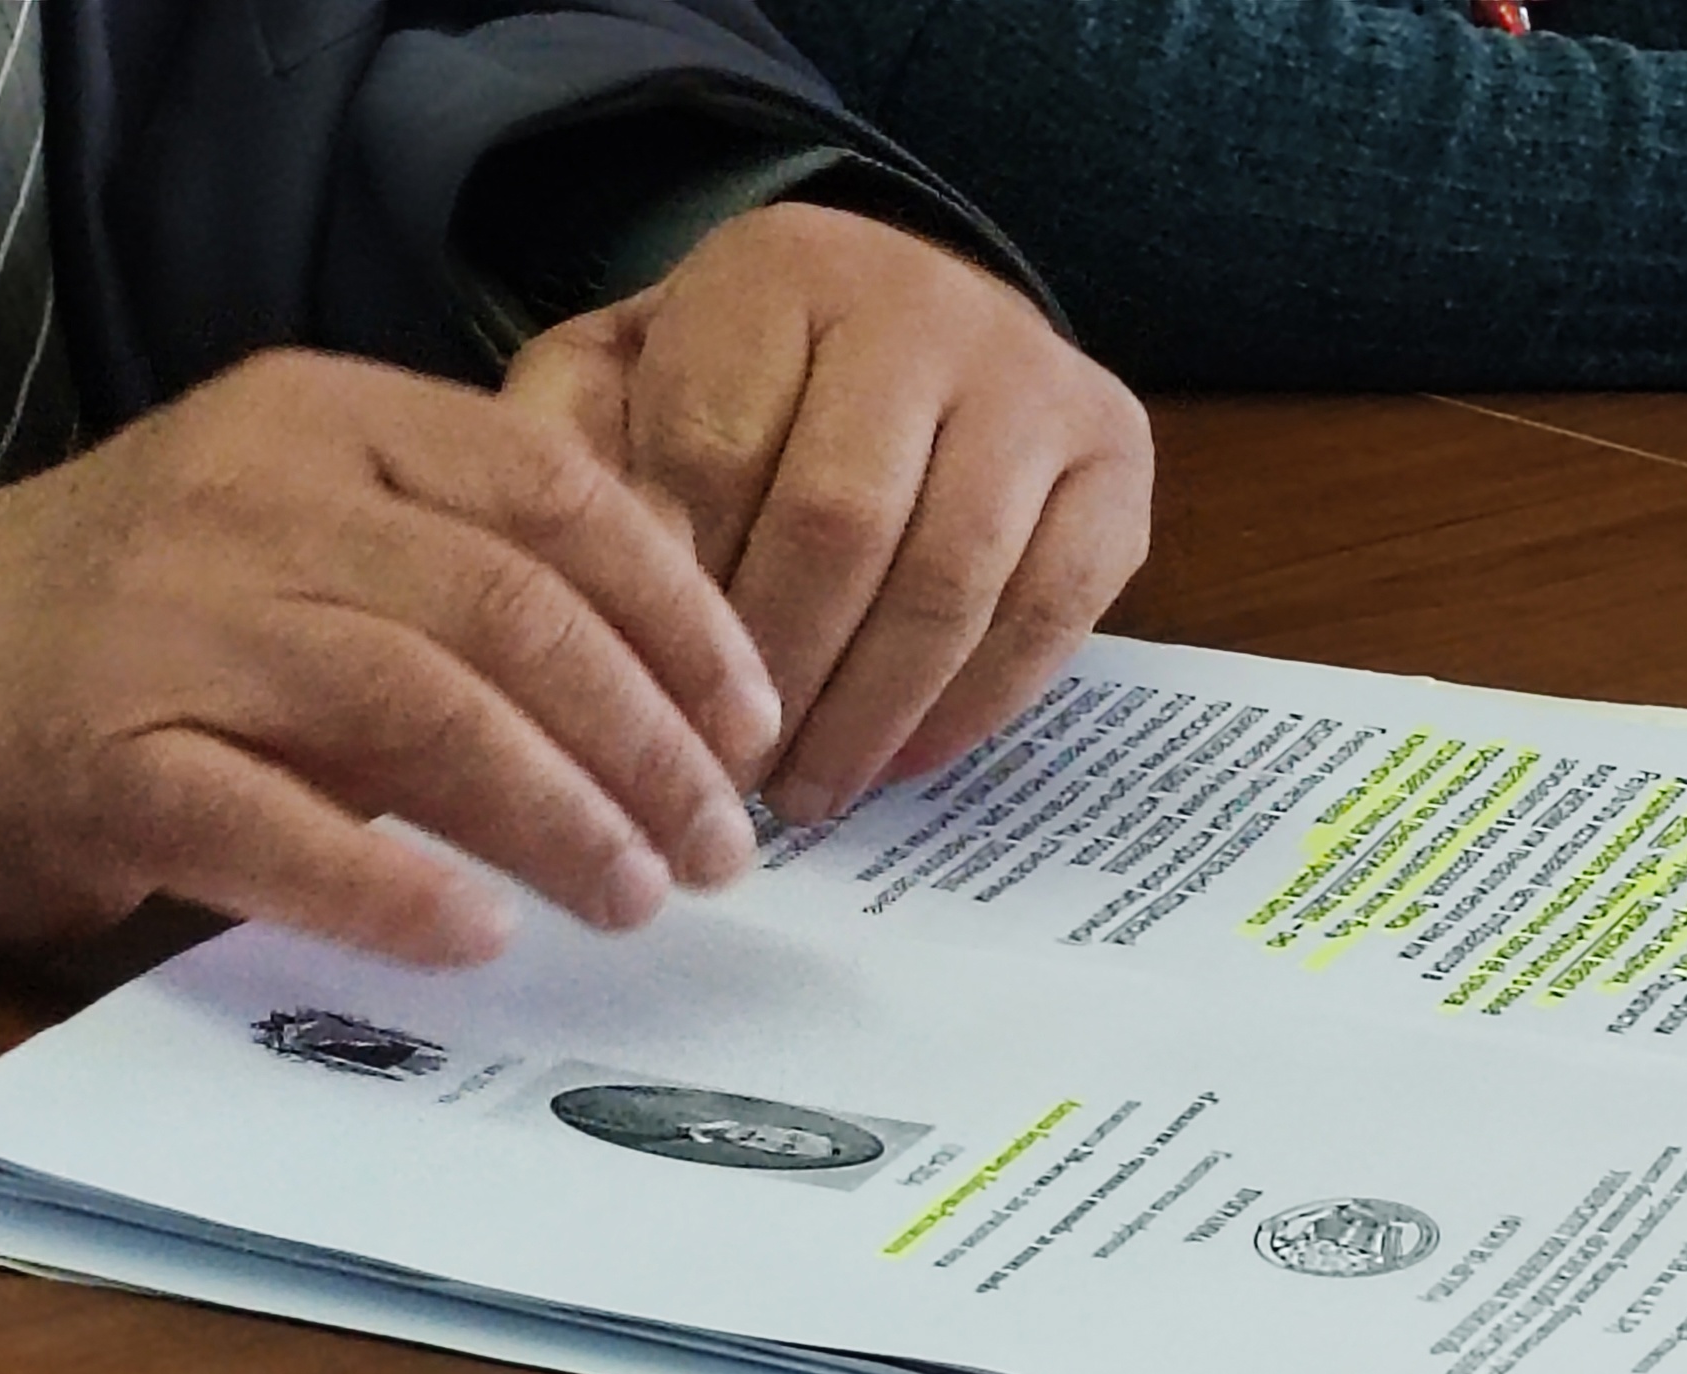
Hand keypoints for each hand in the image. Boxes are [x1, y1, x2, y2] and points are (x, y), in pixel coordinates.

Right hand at [0, 351, 781, 963]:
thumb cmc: (156, 616)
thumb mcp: (316, 532)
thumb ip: (475, 569)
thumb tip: (687, 685)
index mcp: (328, 419)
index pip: (551, 491)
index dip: (680, 613)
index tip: (754, 720)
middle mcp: (250, 499)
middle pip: (506, 609)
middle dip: (643, 739)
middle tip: (718, 844)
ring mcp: (169, 626)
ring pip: (418, 707)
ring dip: (556, 815)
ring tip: (635, 898)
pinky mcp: (102, 761)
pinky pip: (278, 826)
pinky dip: (393, 886)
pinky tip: (480, 934)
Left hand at [502, 202, 1152, 823]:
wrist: (905, 331)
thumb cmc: (741, 387)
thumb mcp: (624, 386)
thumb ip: (571, 459)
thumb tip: (572, 589)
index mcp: (782, 269)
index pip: (714, 453)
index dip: (678, 600)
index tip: (643, 700)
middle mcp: (925, 303)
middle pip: (839, 525)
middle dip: (777, 676)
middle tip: (725, 779)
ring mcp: (1036, 378)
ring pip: (950, 580)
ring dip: (869, 715)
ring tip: (806, 793)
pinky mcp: (1116, 456)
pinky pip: (1049, 614)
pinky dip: (970, 709)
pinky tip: (899, 762)